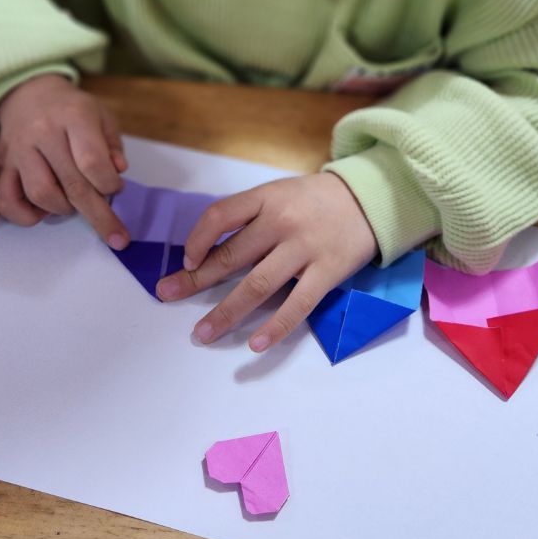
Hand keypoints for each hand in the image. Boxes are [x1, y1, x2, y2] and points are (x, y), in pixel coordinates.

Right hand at [0, 74, 128, 241]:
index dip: (108, 184)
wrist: (28, 94)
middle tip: (117, 237)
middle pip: (71, 184)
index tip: (115, 189)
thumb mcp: (101, 115)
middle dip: (98, 215)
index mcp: (73, 117)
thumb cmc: (71, 109)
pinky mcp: (3, 166)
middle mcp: (43, 133)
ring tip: (73, 204)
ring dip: (63, 210)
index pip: (91, 161)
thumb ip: (112, 145)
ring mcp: (19, 150)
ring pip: (40, 195)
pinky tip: (43, 211)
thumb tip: (118, 172)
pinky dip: (25, 216)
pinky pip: (6, 201)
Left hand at [156, 173, 377, 351]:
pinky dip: (274, 327)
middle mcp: (282, 221)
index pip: (220, 216)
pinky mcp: (327, 271)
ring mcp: (305, 247)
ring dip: (226, 312)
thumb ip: (250, 219)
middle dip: (195, 279)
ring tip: (204, 332)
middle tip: (167, 296)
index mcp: (266, 198)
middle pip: (231, 255)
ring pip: (257, 284)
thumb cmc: (315, 201)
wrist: (371, 198)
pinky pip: (297, 304)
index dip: (197, 239)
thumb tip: (208, 253)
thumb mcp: (279, 195)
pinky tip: (255, 344)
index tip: (186, 261)